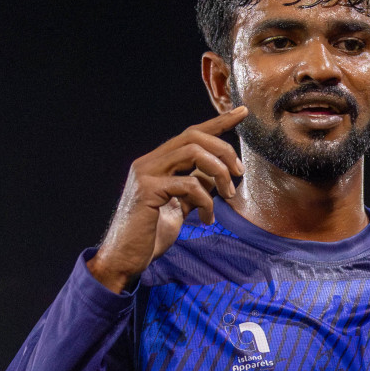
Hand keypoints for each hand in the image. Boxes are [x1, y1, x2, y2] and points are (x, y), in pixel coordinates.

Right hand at [86, 108, 246, 292]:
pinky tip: (205, 220)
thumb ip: (196, 187)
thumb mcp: (181, 206)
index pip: (191, 133)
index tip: (243, 112)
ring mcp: (145, 173)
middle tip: (239, 174)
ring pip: (192, 152)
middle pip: (194, 136)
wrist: (126, 258)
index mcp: (158, 163)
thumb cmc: (153, 233)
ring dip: (219, 172)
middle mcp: (149, 162)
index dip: (218, 122)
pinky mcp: (147, 190)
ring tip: (229, 195)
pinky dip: (205, 201)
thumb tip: (217, 175)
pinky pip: (188, 184)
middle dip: (224, 150)